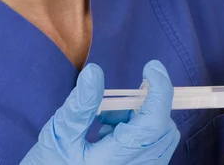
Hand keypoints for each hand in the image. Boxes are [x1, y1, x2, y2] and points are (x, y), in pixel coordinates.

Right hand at [21, 60, 179, 164]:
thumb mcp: (60, 135)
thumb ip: (80, 106)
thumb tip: (95, 72)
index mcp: (116, 160)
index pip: (154, 123)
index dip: (159, 91)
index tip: (152, 67)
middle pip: (163, 128)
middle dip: (145, 107)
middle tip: (112, 107)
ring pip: (162, 137)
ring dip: (140, 119)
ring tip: (105, 123)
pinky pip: (155, 147)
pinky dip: (140, 131)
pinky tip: (110, 134)